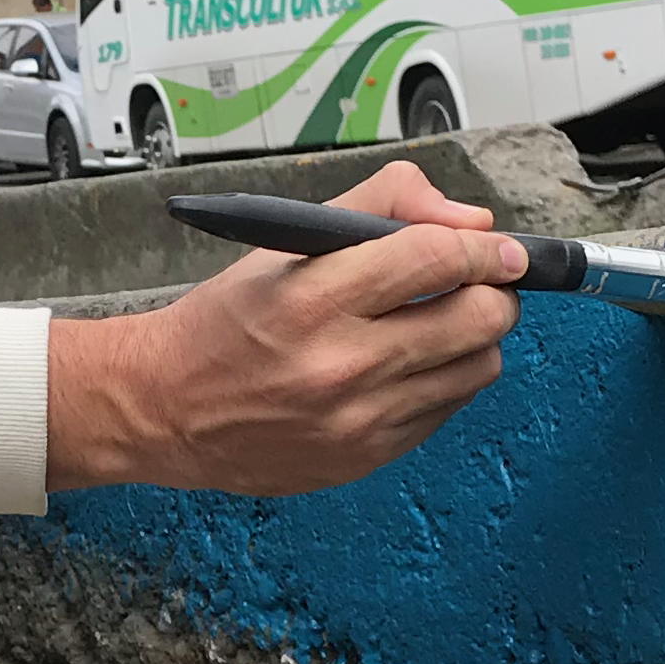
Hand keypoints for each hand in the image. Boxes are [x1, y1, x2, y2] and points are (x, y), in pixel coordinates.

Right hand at [45, 163, 521, 495]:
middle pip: (480, 318)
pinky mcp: (365, 456)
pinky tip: (406, 366)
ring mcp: (358, 418)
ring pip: (477, 368)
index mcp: (315, 297)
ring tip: (436, 325)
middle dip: (490, 291)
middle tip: (473, 284)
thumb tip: (471, 223)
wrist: (165, 406)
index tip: (499, 248)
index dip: (484, 247)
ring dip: (473, 339)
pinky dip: (442, 381)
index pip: (437, 257)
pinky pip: (446, 410)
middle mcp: (341, 363)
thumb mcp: (287, 241)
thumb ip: (383, 207)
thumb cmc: (226, 320)